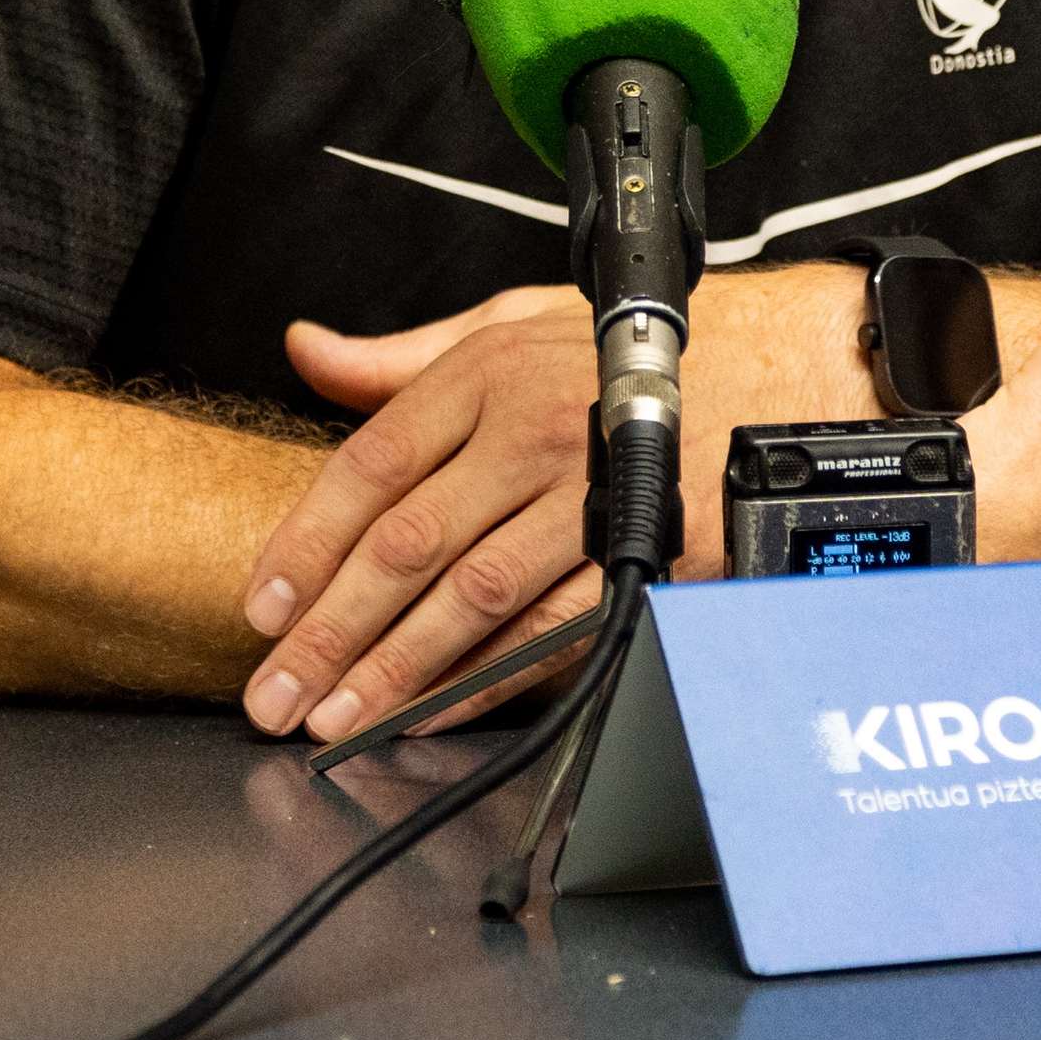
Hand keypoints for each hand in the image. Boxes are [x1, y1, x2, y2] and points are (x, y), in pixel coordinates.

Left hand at [233, 268, 874, 742]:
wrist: (779, 371)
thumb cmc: (636, 354)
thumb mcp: (513, 322)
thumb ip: (402, 356)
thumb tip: (306, 350)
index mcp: (491, 370)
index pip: (371, 465)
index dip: (306, 543)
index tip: (262, 607)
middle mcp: (536, 429)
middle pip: (407, 543)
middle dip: (330, 630)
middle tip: (276, 690)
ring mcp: (593, 495)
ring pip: (472, 596)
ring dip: (396, 667)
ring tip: (337, 717)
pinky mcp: (646, 552)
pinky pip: (553, 629)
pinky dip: (490, 679)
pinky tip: (436, 713)